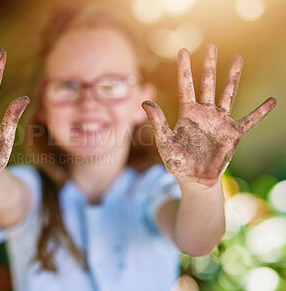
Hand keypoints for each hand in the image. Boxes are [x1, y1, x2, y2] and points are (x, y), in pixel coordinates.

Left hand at [142, 45, 275, 186]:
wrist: (194, 179)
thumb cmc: (177, 161)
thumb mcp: (165, 142)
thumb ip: (158, 123)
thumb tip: (145, 103)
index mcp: (187, 113)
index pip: (185, 86)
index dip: (184, 69)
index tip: (182, 51)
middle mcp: (204, 113)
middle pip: (207, 84)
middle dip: (208, 66)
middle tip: (211, 46)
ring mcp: (220, 121)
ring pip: (227, 94)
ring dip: (232, 77)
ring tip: (236, 59)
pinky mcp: (233, 134)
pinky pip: (249, 120)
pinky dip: (260, 112)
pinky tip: (272, 101)